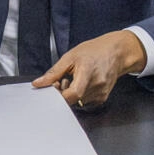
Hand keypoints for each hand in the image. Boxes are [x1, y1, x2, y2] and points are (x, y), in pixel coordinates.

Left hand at [32, 30, 146, 106]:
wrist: (115, 52)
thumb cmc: (93, 51)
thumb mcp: (70, 57)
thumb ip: (53, 73)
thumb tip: (38, 83)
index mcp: (88, 73)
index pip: (72, 94)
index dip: (59, 94)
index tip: (53, 86)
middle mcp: (97, 86)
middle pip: (73, 100)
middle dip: (62, 93)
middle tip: (60, 81)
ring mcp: (101, 93)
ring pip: (77, 102)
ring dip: (70, 94)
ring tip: (71, 80)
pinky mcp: (102, 98)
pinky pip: (84, 102)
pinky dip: (78, 96)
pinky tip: (79, 84)